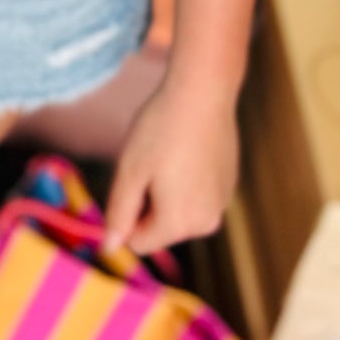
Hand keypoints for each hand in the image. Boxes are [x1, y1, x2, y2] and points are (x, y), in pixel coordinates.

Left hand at [104, 74, 239, 256]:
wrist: (204, 92)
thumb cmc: (161, 129)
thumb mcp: (130, 170)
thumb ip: (119, 214)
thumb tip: (110, 247)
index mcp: (179, 224)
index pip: (139, 242)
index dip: (126, 213)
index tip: (130, 178)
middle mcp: (207, 223)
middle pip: (161, 229)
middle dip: (148, 203)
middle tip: (148, 163)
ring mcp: (222, 203)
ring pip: (179, 211)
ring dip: (166, 191)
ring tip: (168, 153)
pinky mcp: (229, 184)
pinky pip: (197, 195)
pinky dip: (187, 179)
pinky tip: (186, 147)